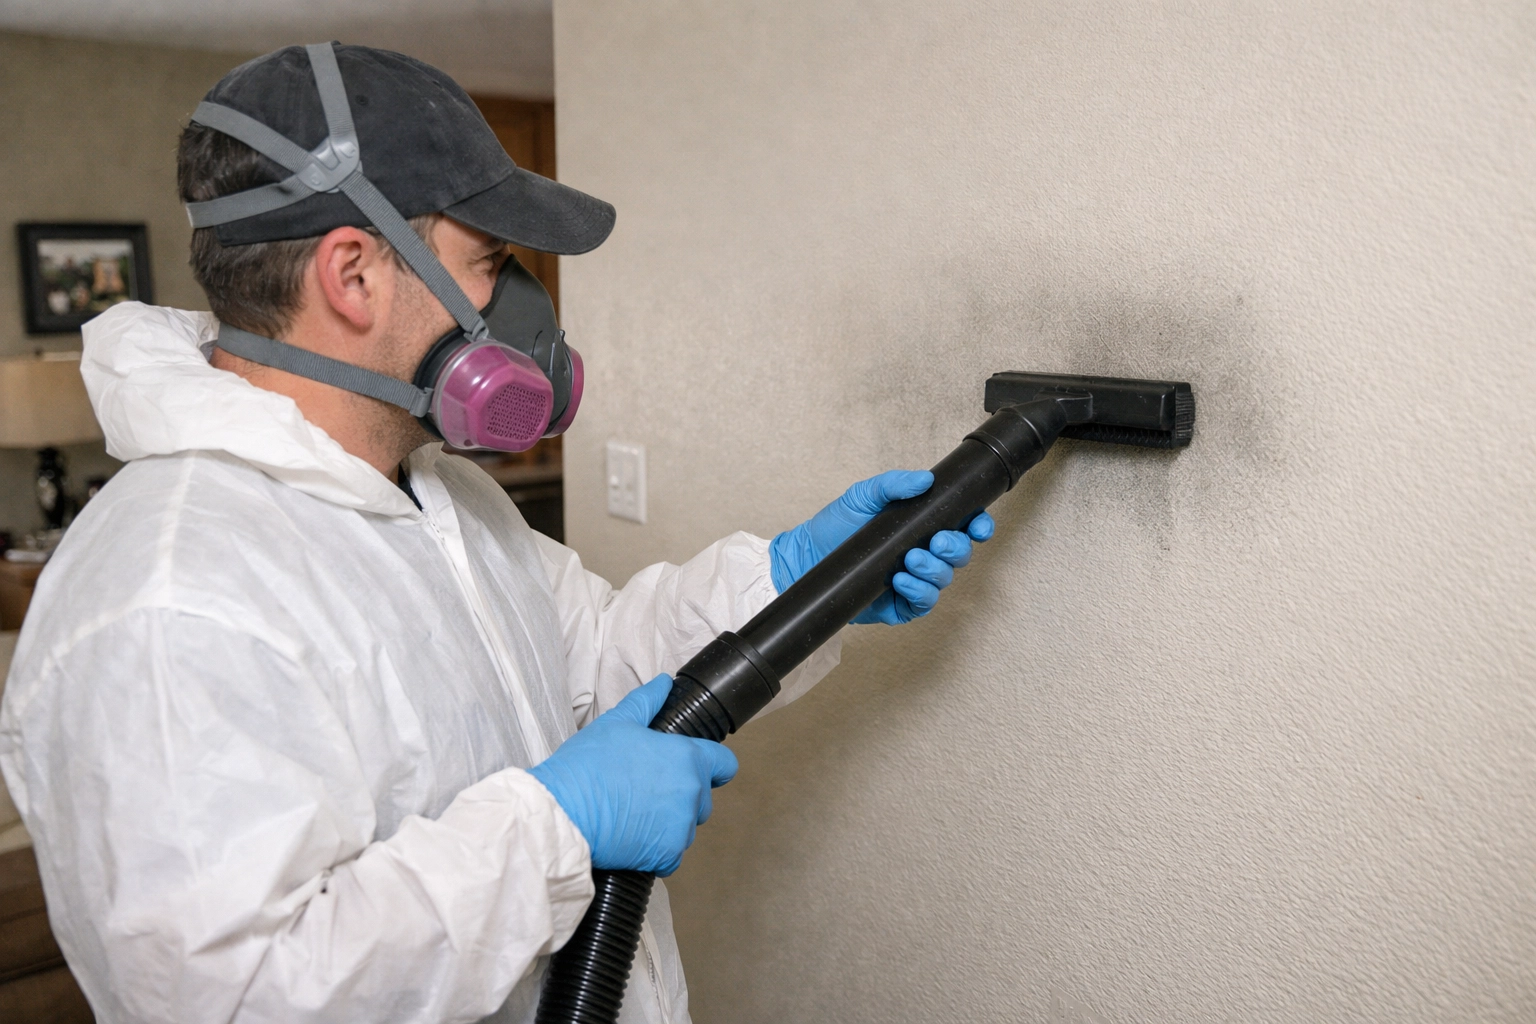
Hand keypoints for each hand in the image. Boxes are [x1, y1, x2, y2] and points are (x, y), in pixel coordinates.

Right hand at [528, 676, 737, 875]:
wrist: (563, 812)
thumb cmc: (589, 764)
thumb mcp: (617, 722)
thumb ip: (647, 701)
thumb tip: (664, 683)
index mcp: (687, 758)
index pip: (725, 765)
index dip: (713, 765)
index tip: (696, 769)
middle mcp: (692, 794)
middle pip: (703, 798)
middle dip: (682, 795)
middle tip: (647, 791)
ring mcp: (681, 828)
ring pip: (687, 827)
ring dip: (669, 823)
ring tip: (634, 813)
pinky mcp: (667, 856)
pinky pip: (672, 854)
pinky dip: (656, 849)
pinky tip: (632, 836)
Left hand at [769, 469, 994, 624]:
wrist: (806, 558)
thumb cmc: (835, 526)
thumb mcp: (862, 496)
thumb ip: (893, 484)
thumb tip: (925, 479)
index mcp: (921, 526)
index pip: (963, 527)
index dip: (977, 526)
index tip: (977, 525)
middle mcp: (923, 553)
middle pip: (960, 554)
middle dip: (955, 548)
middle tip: (936, 542)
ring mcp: (914, 581)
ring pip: (945, 580)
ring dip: (933, 570)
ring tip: (909, 560)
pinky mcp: (900, 605)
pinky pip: (924, 603)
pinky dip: (918, 591)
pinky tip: (900, 580)